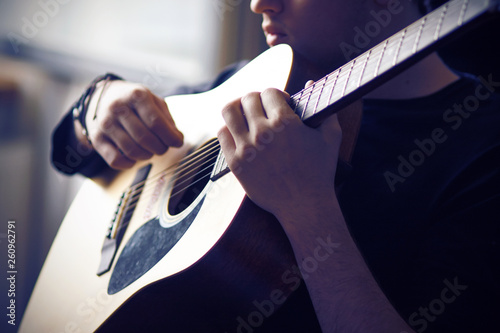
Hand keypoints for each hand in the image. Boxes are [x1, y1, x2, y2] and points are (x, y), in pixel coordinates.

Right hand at [84, 81, 182, 168]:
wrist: (104, 97)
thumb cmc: (134, 102)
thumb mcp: (153, 100)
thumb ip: (167, 119)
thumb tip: (177, 139)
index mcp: (136, 95)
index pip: (156, 122)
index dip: (170, 137)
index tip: (178, 143)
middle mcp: (118, 108)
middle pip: (144, 138)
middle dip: (160, 148)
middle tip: (163, 147)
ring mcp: (105, 123)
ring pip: (131, 150)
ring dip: (147, 156)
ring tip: (150, 151)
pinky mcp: (97, 138)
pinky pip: (115, 160)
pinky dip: (129, 164)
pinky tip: (134, 158)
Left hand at [217, 88, 341, 221]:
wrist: (304, 206)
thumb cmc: (320, 172)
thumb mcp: (330, 137)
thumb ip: (323, 108)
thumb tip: (309, 83)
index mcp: (285, 123)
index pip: (269, 92)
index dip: (276, 95)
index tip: (280, 105)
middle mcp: (262, 133)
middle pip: (247, 98)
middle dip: (257, 100)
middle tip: (263, 110)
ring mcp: (246, 148)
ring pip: (229, 111)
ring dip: (237, 109)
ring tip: (246, 116)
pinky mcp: (235, 163)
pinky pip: (222, 134)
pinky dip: (229, 129)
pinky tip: (240, 134)